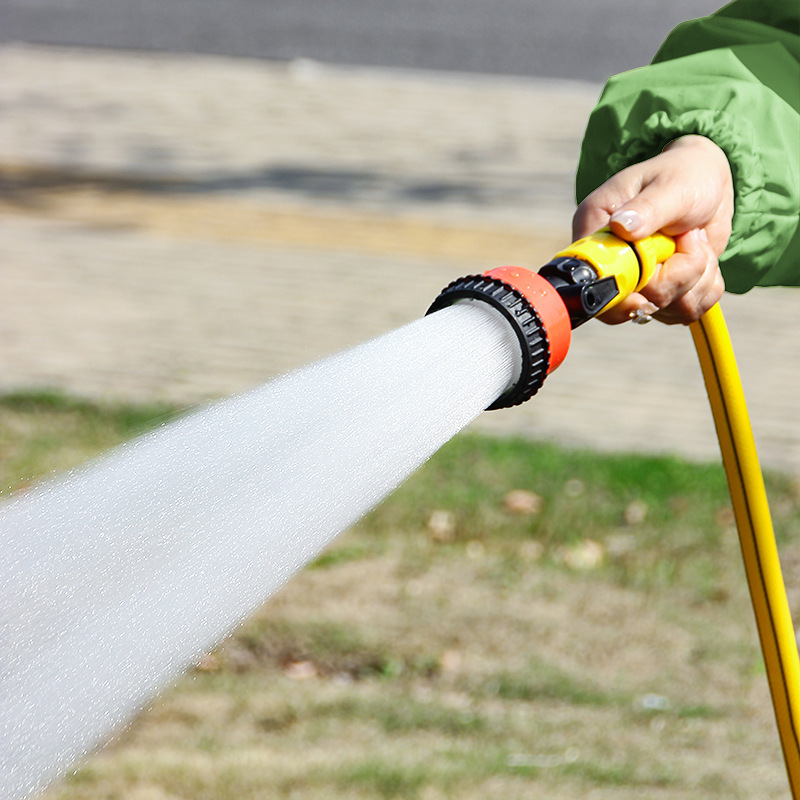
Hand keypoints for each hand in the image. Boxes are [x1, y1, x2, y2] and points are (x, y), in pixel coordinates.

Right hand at [572, 135, 733, 324]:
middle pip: (635, 304)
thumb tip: (622, 226)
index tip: (650, 280)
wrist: (708, 183)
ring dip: (697, 277)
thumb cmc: (683, 175)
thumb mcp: (669, 186)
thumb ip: (647, 209)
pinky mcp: (664, 295)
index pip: (593, 282)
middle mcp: (612, 265)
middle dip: (676, 276)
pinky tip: (702, 256)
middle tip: (689, 237)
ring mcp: (638, 286)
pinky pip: (688, 311)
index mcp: (597, 234)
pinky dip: (707, 286)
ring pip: (667, 310)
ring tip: (696, 241)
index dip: (621, 292)